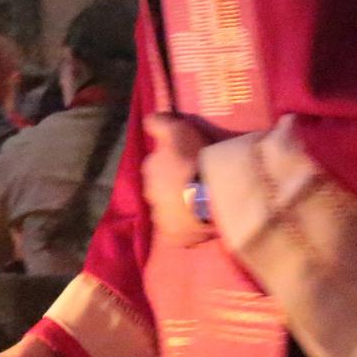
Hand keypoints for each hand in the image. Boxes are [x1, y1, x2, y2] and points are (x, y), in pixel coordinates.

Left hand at [142, 113, 215, 247]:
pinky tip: (200, 223)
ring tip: (201, 203)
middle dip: (173, 186)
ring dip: (180, 206)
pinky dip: (187, 228)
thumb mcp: (175, 130)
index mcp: (150, 169)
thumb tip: (147, 120)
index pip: (157, 164)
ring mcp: (160, 217)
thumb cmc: (192, 160)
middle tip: (195, 182)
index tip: (187, 162)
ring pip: (169, 210)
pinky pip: (179, 232)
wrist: (208, 195)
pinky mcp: (173, 236)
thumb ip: (159, 124)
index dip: (172, 162)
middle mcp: (149, 193)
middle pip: (161, 188)